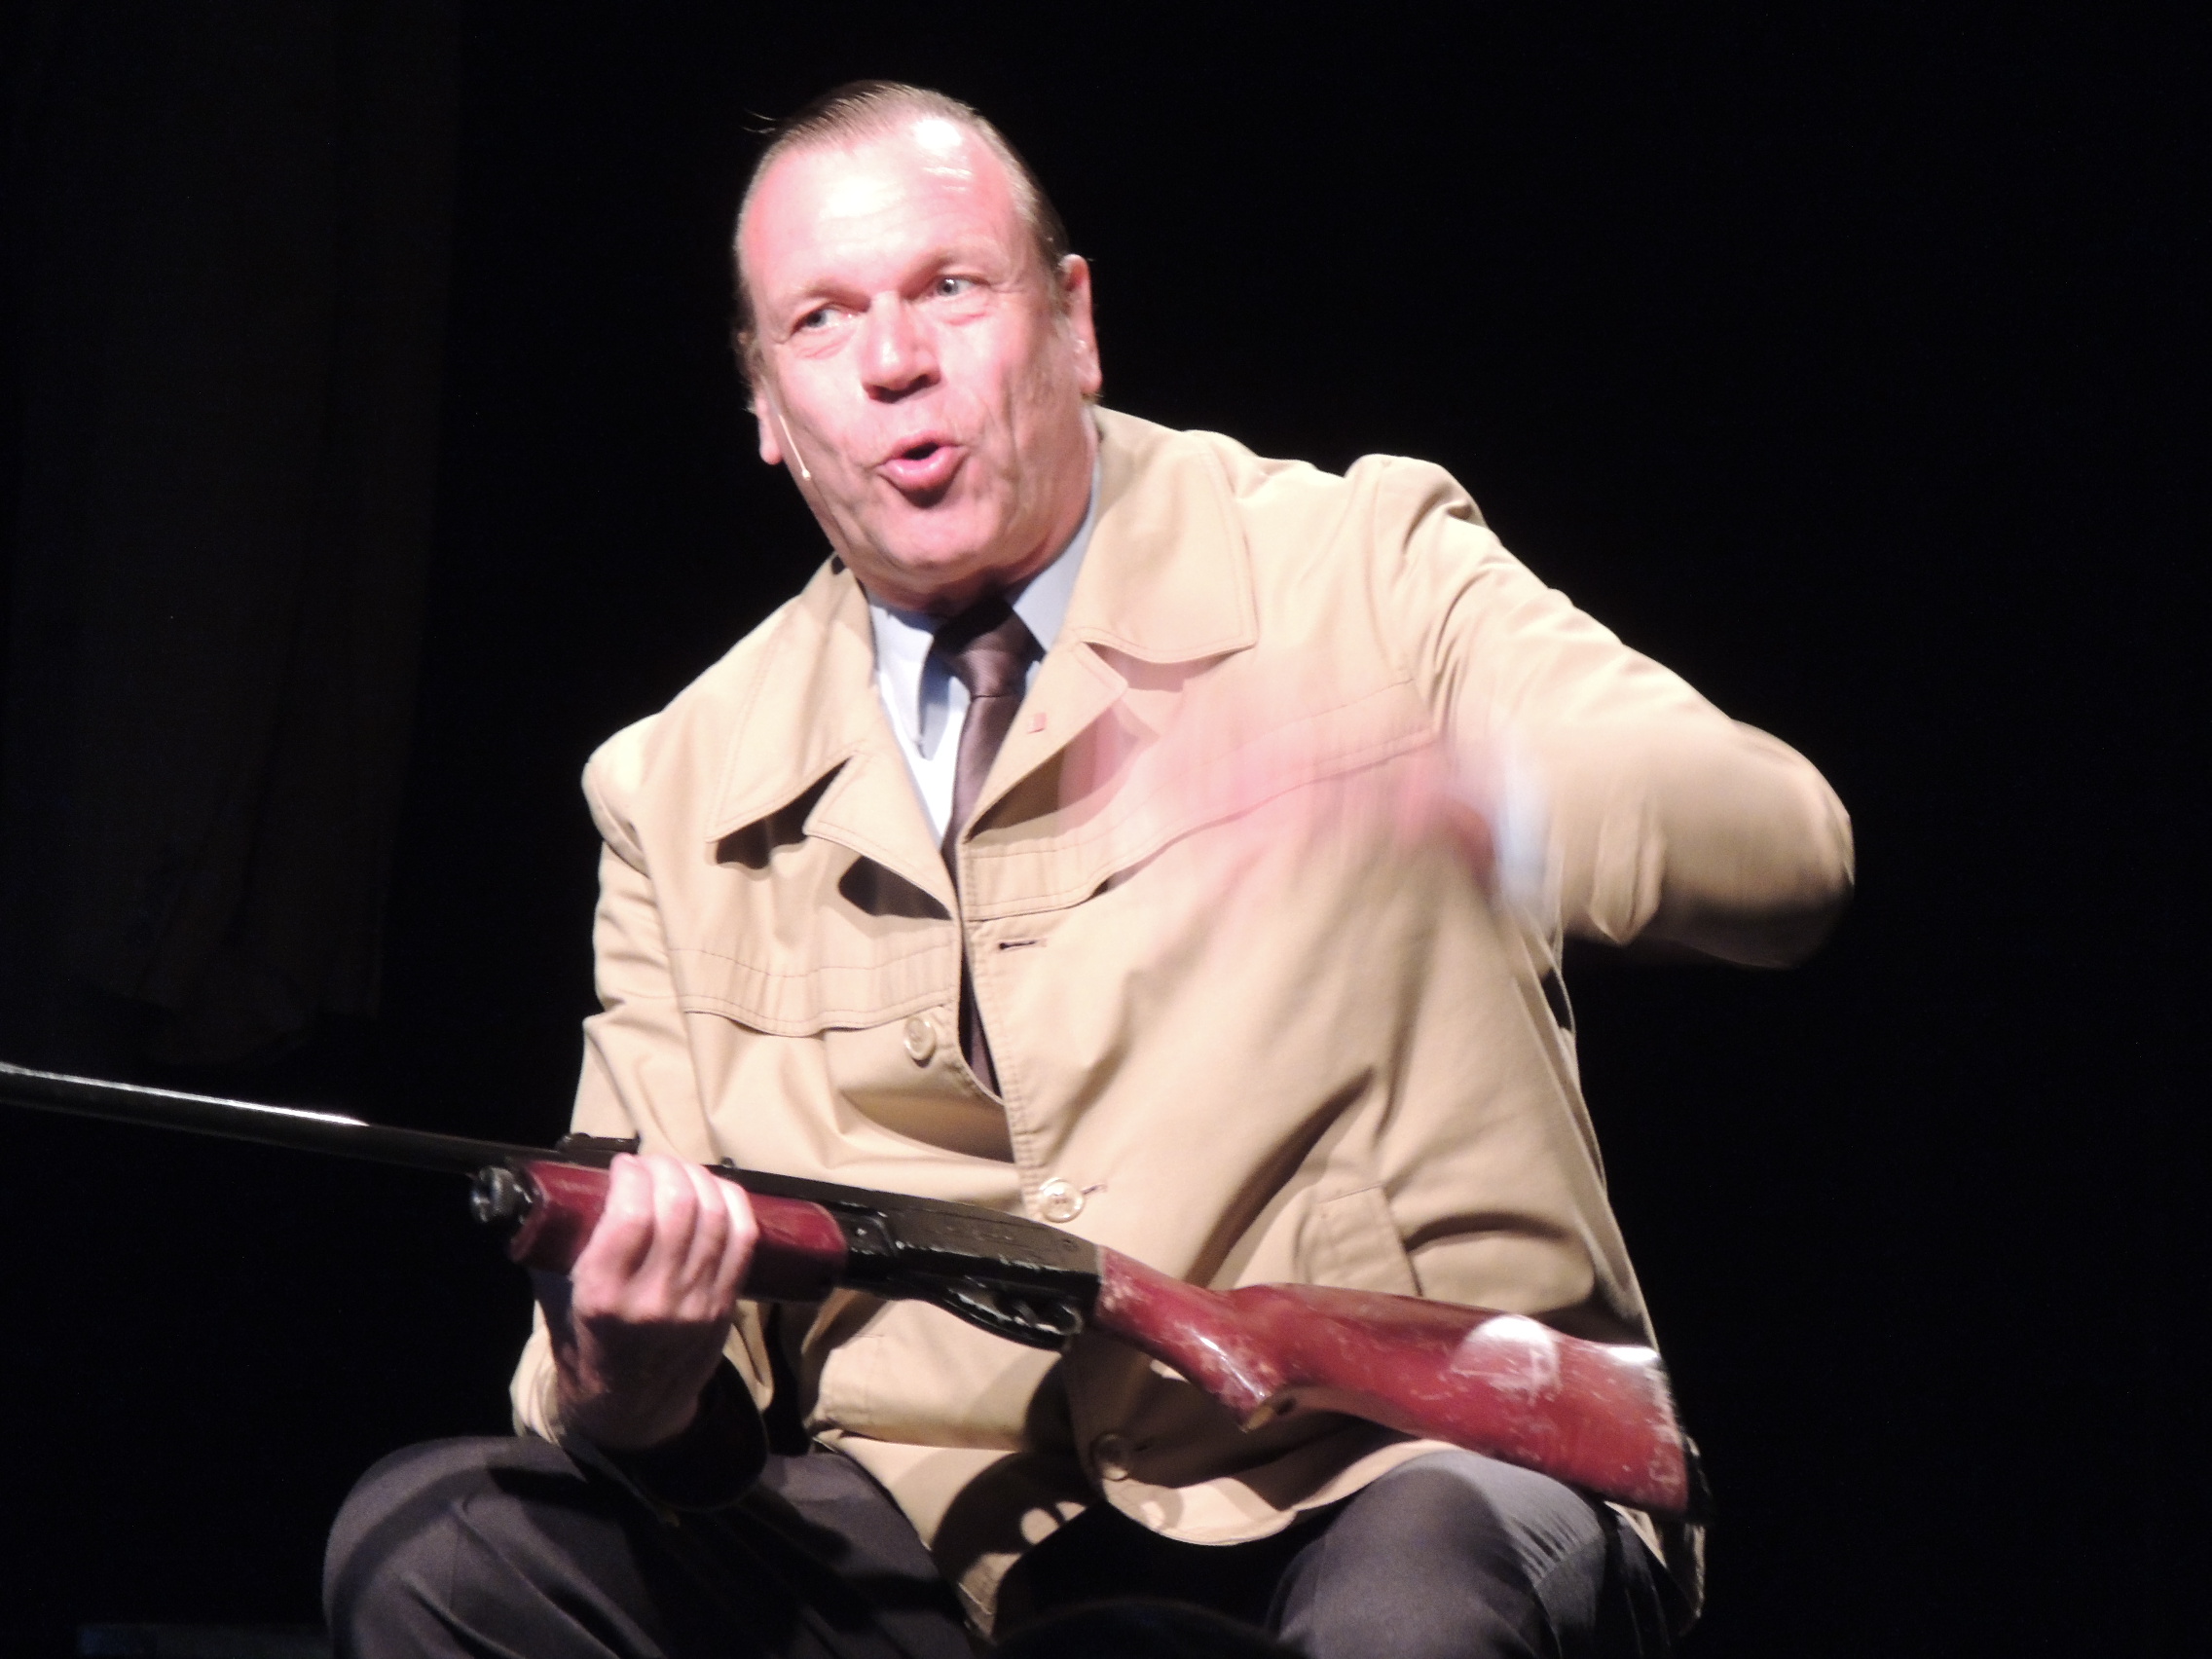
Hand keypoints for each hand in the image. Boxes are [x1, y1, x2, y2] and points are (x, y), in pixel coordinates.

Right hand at [537, 1152, 758, 1450]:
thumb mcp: (556, 1302)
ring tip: (679, 1170)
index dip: (633, 1176)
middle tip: (652, 1164)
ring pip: (715, 1218)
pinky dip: (734, 1202)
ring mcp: (697, 1304)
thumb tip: (558, 1192)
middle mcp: (655, 1300)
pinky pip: (743, 1239)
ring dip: (699, 1178)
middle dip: (666, 1169)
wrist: (630, 1410)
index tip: (623, 1165)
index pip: (631, 1216)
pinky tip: (715, 1188)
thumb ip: (556, 1252)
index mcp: (604, 1298)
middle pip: (679, 1209)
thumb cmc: (586, 1348)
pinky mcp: (725, 1306)